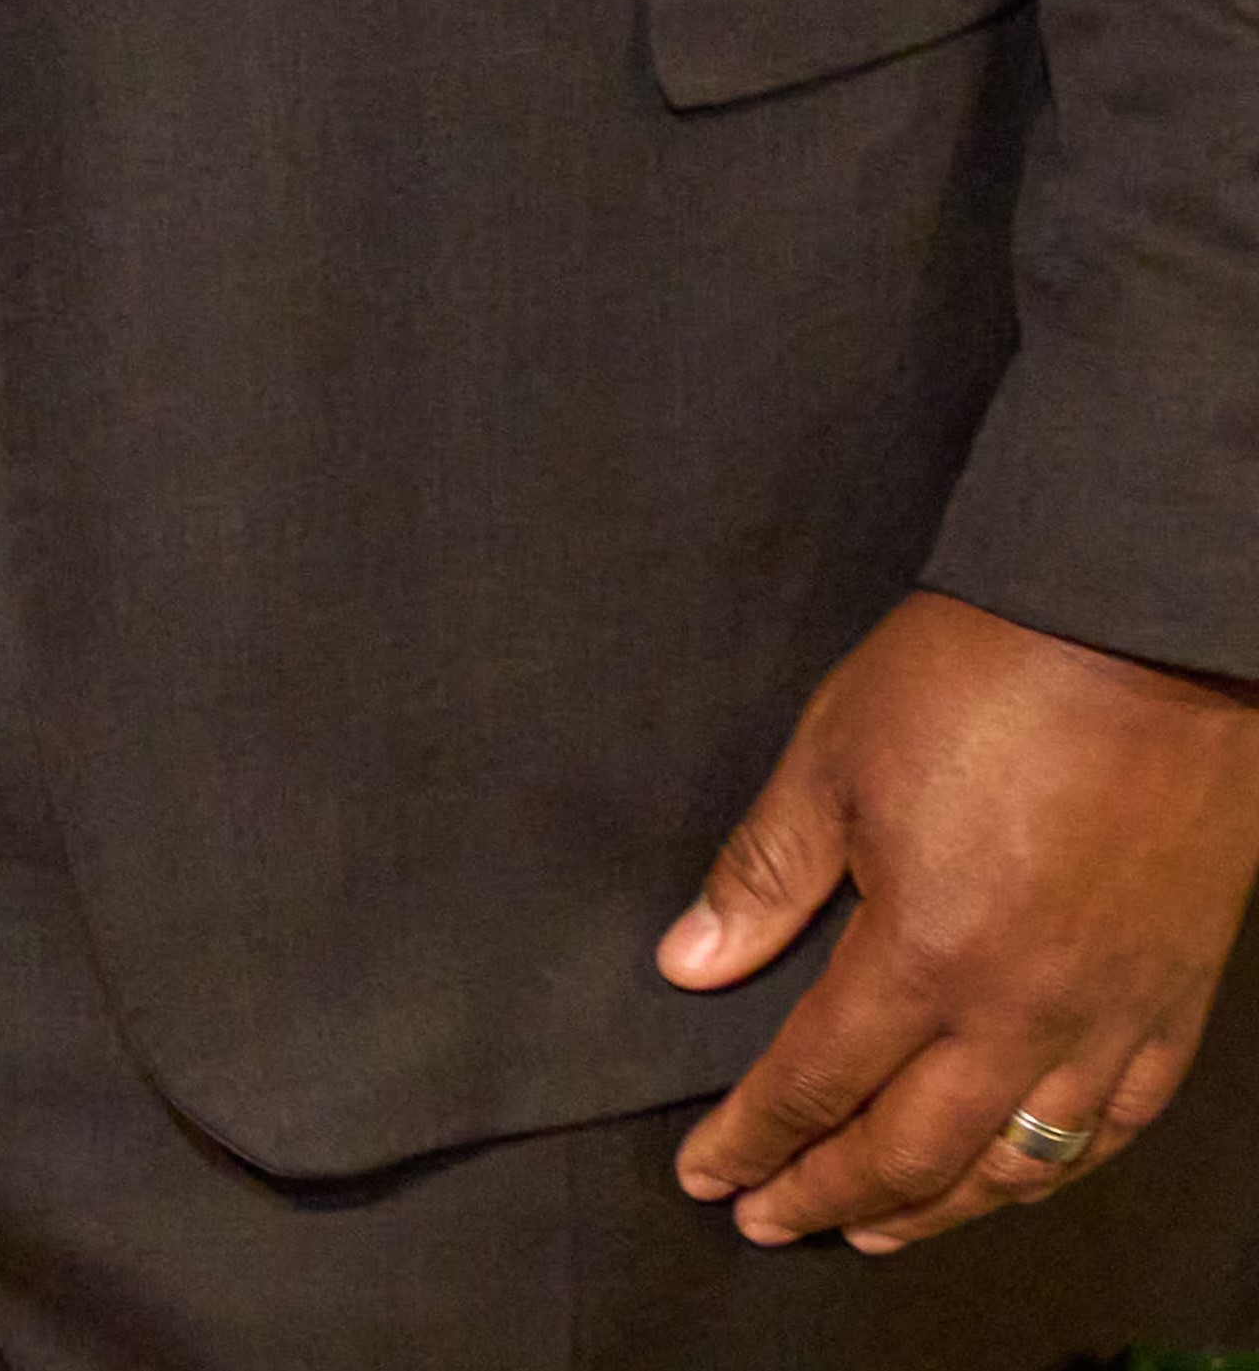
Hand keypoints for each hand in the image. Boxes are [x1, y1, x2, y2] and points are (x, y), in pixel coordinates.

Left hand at [664, 589, 1258, 1251]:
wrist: (1139, 636)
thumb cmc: (978, 681)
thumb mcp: (832, 758)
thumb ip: (763, 877)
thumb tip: (689, 964)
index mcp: (926, 954)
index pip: (817, 1083)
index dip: (755, 1139)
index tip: (707, 1177)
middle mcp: (1024, 1011)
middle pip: (916, 1149)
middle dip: (832, 1196)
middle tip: (773, 1223)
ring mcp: (1112, 1013)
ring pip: (1023, 1160)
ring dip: (944, 1207)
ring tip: (880, 1230)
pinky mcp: (1176, 997)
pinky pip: (1120, 1121)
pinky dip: (1063, 1169)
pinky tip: (1024, 1178)